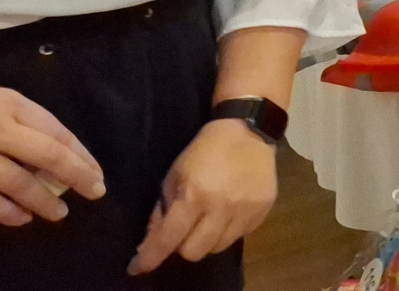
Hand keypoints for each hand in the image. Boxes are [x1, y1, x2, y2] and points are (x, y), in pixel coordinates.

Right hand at [0, 88, 104, 225]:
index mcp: (9, 105)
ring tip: (58, 213)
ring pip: (19, 184)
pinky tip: (22, 218)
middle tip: (94, 192)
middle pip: (47, 155)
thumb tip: (62, 156)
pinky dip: (8, 214)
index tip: (96, 173)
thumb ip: (27, 123)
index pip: (57, 131)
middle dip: (77, 176)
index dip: (81, 154)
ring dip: (44, 202)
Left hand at [130, 120, 276, 274]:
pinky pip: (240, 236)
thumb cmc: (204, 151)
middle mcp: (220, 208)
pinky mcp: (263, 211)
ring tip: (208, 221)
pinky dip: (229, 230)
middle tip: (183, 232)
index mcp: (193, 196)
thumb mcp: (174, 175)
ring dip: (207, 239)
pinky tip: (229, 212)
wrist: (248, 131)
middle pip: (194, 252)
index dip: (149, 258)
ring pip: (218, 247)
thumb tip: (153, 240)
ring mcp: (245, 211)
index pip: (167, 239)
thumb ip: (163, 209)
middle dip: (182, 246)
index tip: (136, 268)